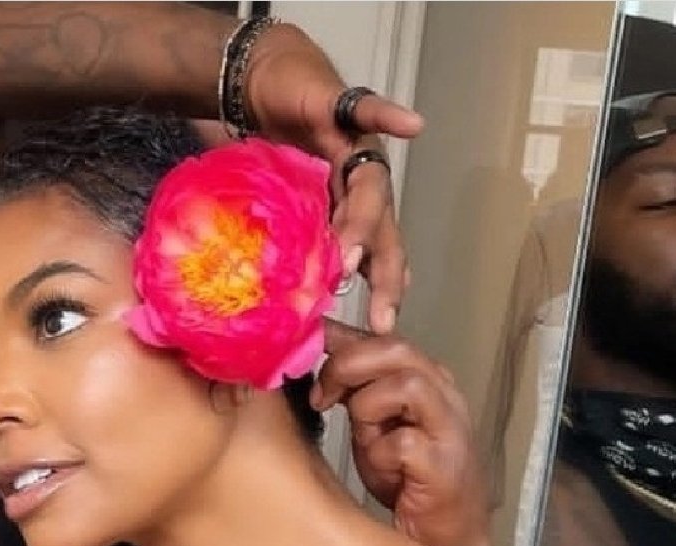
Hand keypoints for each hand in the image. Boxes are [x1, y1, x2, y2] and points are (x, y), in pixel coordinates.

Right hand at [245, 23, 423, 332]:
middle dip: (384, 274)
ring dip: (364, 222)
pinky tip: (414, 125)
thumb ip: (283, 247)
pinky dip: (389, 116)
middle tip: (381, 314)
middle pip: (383, 231)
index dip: (381, 290)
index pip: (374, 256)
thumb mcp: (276, 211)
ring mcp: (354, 147)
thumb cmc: (269, 152)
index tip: (381, 329)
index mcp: (350, 213)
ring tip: (350, 256)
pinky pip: (366, 110)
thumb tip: (275, 302)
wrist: (262, 87)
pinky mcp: (339, 108)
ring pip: (370, 188)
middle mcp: (361, 183)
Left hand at [313, 320, 494, 545]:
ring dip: (367, 408)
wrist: (444, 535)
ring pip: (405, 385)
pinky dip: (380, 454)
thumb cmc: (406, 479)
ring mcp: (448, 428)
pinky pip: (404, 442)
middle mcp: (442, 393)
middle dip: (345, 366)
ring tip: (361, 436)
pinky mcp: (445, 465)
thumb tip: (306, 356)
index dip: (339, 337)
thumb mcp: (369, 425)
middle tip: (321, 398)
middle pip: (395, 349)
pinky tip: (381, 470)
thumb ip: (349, 390)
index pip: (381, 336)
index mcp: (423, 377)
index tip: (304, 352)